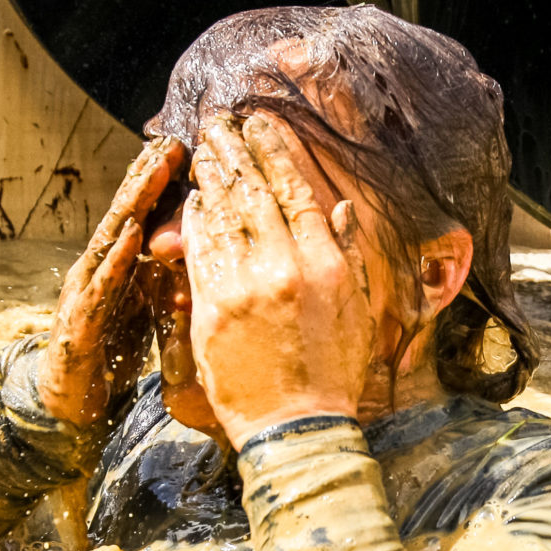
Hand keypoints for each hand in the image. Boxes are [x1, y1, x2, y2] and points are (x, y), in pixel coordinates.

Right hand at [31, 137, 182, 426]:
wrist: (66, 402)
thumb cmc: (108, 350)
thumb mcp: (146, 307)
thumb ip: (166, 277)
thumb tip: (201, 249)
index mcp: (117, 266)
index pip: (141, 215)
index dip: (160, 181)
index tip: (188, 146)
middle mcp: (97, 271)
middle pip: (126, 215)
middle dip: (147, 177)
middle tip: (172, 140)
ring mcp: (84, 294)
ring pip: (111, 240)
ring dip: (133, 203)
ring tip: (155, 169)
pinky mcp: (79, 324)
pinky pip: (102, 287)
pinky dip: (117, 259)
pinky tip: (134, 235)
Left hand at [184, 112, 379, 447]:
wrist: (298, 428)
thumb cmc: (334, 373)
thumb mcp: (358, 311)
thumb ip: (346, 254)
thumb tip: (343, 208)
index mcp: (327, 265)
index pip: (299, 191)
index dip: (277, 152)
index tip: (262, 124)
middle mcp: (286, 267)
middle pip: (255, 193)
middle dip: (236, 151)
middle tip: (219, 122)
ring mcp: (246, 286)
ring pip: (224, 216)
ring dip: (211, 176)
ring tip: (203, 148)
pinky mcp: (212, 309)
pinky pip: (199, 251)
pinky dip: (195, 220)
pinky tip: (192, 199)